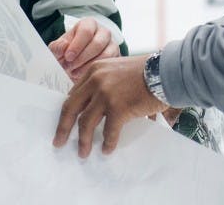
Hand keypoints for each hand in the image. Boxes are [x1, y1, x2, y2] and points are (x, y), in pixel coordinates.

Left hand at [48, 17, 119, 80]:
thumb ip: (57, 47)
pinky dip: (97, 72)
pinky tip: (85, 76)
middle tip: (70, 68)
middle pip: (97, 43)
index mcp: (88, 24)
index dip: (76, 45)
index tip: (68, 57)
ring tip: (75, 73)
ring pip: (106, 55)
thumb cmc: (67, 54)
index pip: (86, 31)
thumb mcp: (57, 50)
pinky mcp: (116, 58)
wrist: (74, 66)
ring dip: (89, 66)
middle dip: (82, 57)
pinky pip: (110, 65)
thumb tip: (64, 45)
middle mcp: (103, 32)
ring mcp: (112, 45)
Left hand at [52, 54, 167, 157]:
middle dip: (63, 128)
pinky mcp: (118, 108)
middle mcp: (96, 80)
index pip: (73, 94)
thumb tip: (92, 106)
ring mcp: (105, 94)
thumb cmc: (144, 72)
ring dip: (83, 141)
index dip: (67, 111)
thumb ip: (102, 82)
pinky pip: (108, 131)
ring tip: (83, 153)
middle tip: (59, 142)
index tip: (64, 123)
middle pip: (71, 108)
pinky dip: (107, 143)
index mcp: (93, 70)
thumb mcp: (116, 70)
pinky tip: (107, 150)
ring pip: (85, 123)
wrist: (165, 72)